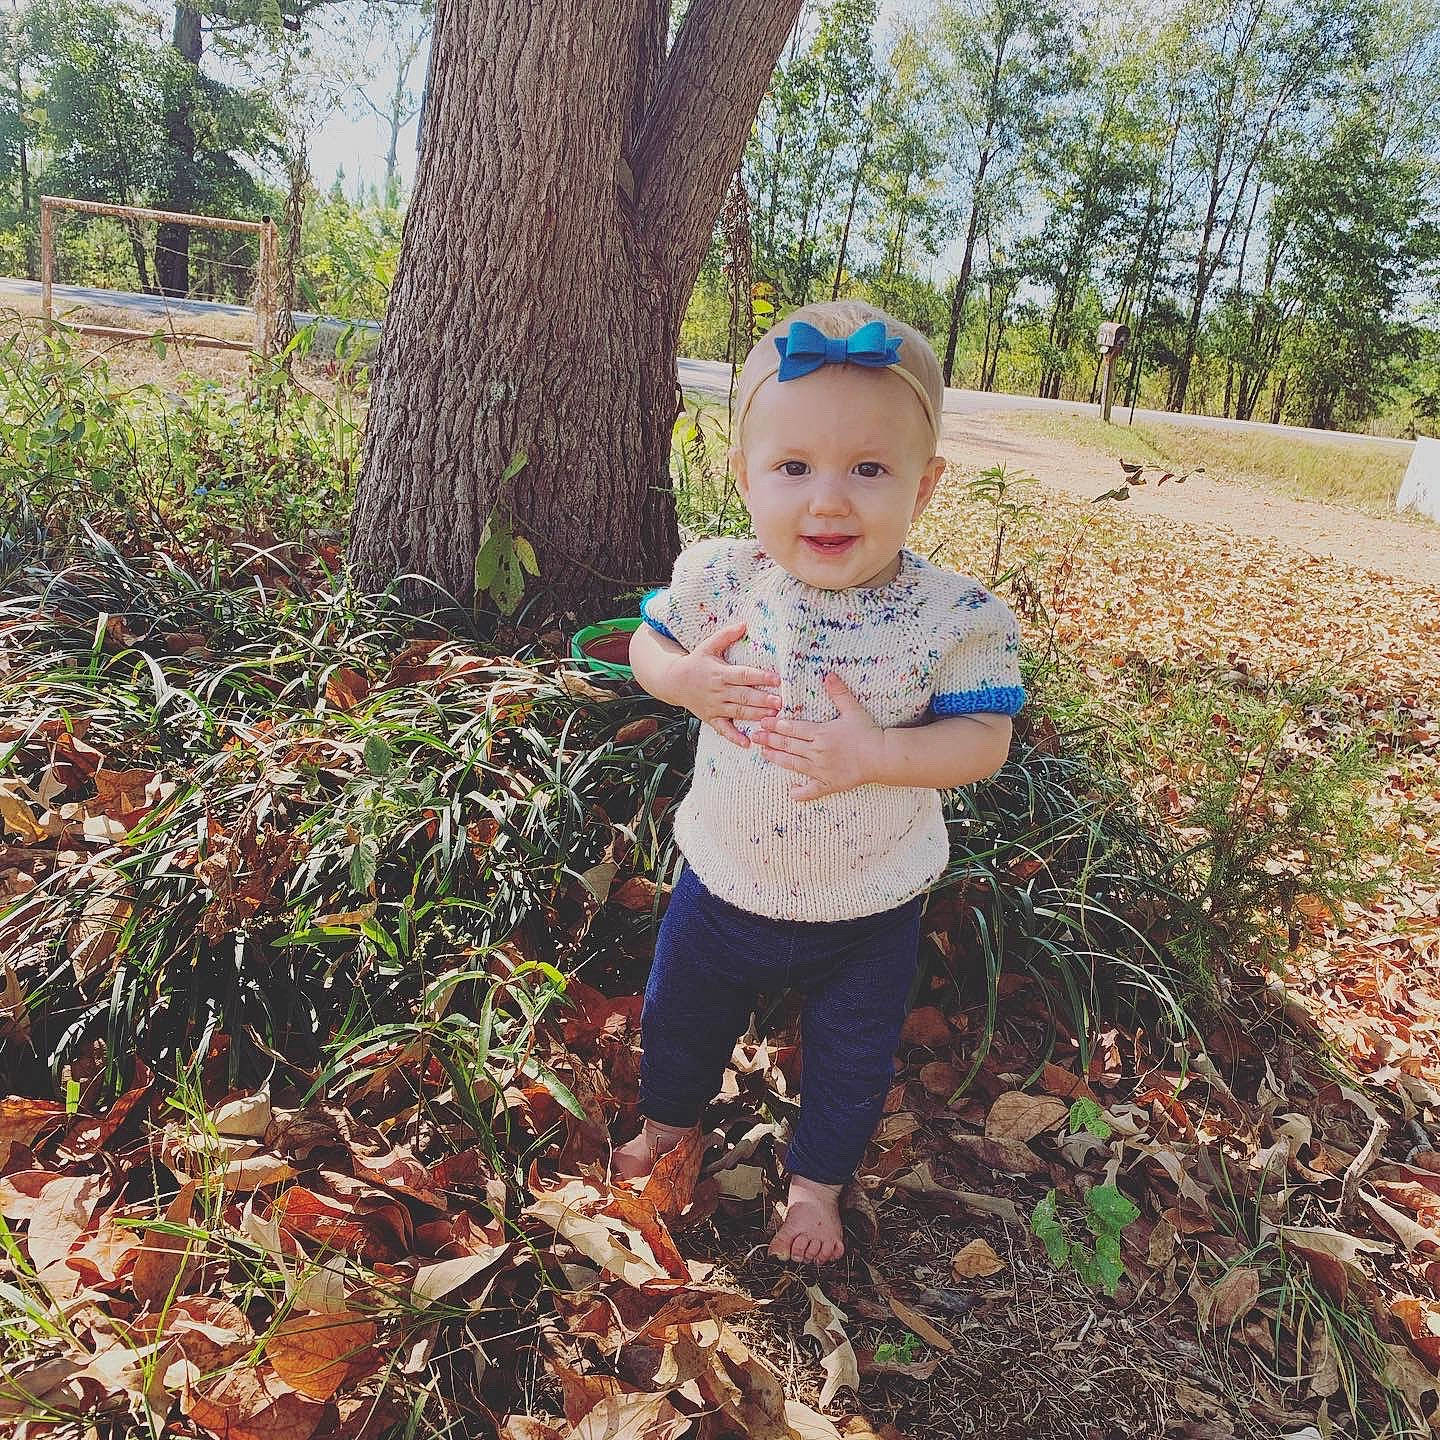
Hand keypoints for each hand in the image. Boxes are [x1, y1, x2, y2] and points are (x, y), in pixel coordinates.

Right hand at [673, 621, 780, 747]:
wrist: (673, 681)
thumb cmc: (695, 662)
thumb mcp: (708, 646)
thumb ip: (726, 636)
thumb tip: (744, 624)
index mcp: (720, 673)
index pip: (743, 675)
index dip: (760, 677)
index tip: (777, 679)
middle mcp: (719, 691)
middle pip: (744, 696)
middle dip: (762, 700)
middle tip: (780, 702)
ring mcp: (715, 706)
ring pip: (738, 713)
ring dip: (755, 716)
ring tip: (772, 718)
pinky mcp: (711, 718)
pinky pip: (723, 730)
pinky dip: (734, 737)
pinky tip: (748, 744)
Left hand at [753, 671, 883, 800]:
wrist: (882, 756)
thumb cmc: (868, 732)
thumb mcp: (853, 710)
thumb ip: (839, 693)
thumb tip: (828, 675)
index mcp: (821, 733)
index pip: (793, 728)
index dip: (776, 725)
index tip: (762, 722)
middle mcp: (817, 751)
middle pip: (789, 745)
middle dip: (770, 740)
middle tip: (755, 736)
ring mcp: (821, 769)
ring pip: (793, 764)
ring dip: (777, 759)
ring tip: (763, 754)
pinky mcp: (829, 784)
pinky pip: (812, 791)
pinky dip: (801, 793)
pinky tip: (791, 792)